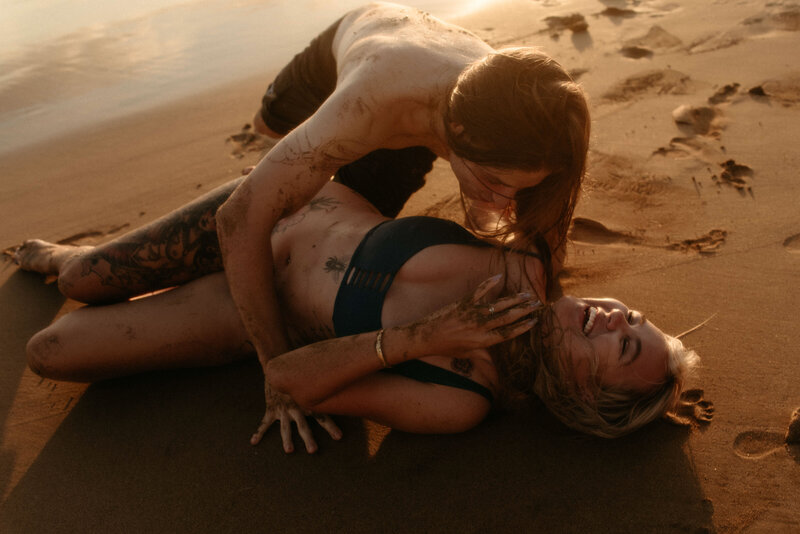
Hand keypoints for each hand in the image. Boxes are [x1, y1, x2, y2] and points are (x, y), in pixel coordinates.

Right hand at [250, 380, 341, 452]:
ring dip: (287, 440)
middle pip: (304, 426)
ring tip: (289, 451)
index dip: (331, 427)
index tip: (339, 437)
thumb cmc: (300, 377)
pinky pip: (265, 423)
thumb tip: (344, 385)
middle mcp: (296, 408)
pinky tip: (254, 442)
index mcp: (308, 403)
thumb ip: (326, 389)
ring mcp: (283, 410)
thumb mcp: (313, 383)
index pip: (322, 416)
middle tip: (313, 451)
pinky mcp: (271, 409)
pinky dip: (259, 433)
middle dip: (308, 438)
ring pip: (286, 427)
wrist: (280, 368)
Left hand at [407, 274, 540, 355]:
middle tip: (537, 304)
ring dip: (514, 299)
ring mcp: (472, 314)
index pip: (508, 333)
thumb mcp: (467, 353)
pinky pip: (479, 292)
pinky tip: (499, 277)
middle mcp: (480, 327)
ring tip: (527, 294)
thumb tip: (495, 357)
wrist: (426, 338)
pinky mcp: (463, 304)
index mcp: (482, 341)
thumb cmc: (446, 347)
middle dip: (524, 310)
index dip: (523, 327)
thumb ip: (482, 352)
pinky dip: (489, 283)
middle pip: (508, 318)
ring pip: (498, 305)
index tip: (535, 321)